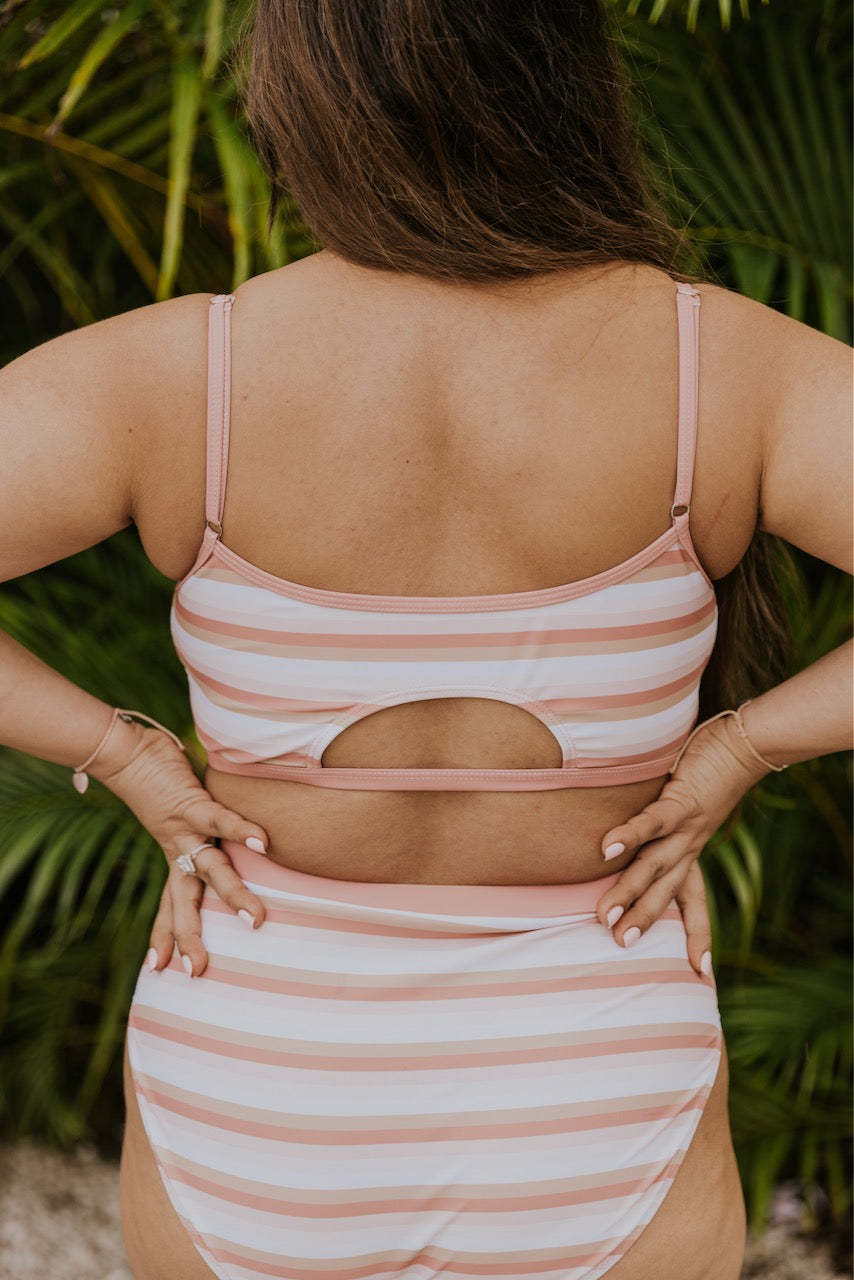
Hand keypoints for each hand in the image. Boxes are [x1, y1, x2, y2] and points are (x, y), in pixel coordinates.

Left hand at [89, 718, 267, 974]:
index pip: (169, 903)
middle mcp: (176, 848)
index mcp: (173, 854)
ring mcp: (182, 828)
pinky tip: (262, 845)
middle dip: (189, 936)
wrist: (124, 751)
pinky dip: (241, 831)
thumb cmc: (156, 777)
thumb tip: (232, 834)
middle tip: (196, 972)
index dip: (164, 935)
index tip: (156, 969)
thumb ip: (201, 826)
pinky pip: (220, 819)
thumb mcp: (178, 812)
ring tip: (256, 919)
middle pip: (183, 900)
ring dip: (232, 894)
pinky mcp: (190, 802)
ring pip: (208, 869)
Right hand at [595, 711, 769, 972]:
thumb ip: (661, 825)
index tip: (701, 972)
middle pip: (667, 890)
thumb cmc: (707, 770)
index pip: (694, 900)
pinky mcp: (681, 800)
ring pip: (654, 865)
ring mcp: (687, 826)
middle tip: (621, 946)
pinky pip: (652, 823)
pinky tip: (606, 849)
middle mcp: (691, 845)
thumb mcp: (687, 807)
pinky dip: (629, 835)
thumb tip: (625, 839)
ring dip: (629, 892)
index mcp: (693, 850)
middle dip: (645, 920)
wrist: (741, 743)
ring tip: (604, 916)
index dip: (697, 935)